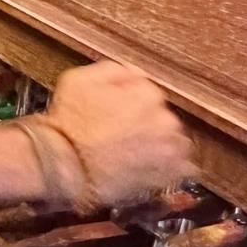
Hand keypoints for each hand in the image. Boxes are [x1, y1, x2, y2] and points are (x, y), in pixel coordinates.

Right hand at [48, 61, 194, 206]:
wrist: (64, 169)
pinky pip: (182, 169)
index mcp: (147, 94)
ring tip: (135, 156)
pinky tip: (148, 170)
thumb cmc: (67, 125)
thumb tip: (135, 73)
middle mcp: (165, 119)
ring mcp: (170, 149)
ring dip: (161, 147)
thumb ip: (113, 70)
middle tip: (124, 138)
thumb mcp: (78, 80)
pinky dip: (170, 169)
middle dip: (149, 127)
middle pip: (165, 119)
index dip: (132, 106)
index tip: (118, 117)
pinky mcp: (171, 176)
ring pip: (175, 143)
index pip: (150, 95)